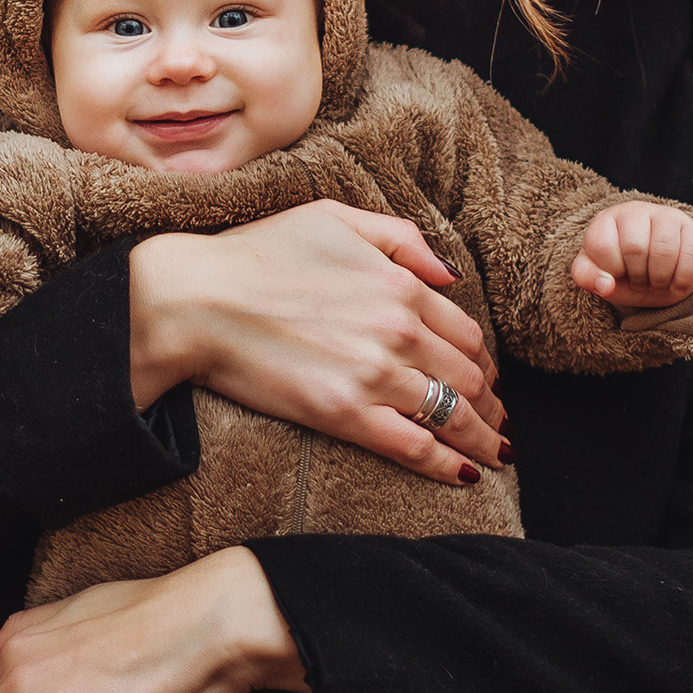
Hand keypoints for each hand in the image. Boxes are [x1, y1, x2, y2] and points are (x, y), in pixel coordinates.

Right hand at [127, 201, 504, 483]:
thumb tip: (451, 273)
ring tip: (493, 453)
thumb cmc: (257, 253)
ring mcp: (375, 374)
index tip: (486, 378)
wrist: (196, 299)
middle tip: (496, 423)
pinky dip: (448, 465)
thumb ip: (401, 239)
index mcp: (401, 284)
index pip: (467, 332)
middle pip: (470, 377)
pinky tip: (464, 475)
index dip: (483, 360)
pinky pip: (415, 447)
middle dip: (490, 404)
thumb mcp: (334, 218)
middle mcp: (400, 330)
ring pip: (453, 415)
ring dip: (482, 439)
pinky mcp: (345, 414)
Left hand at [572, 202, 692, 308]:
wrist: (657, 274)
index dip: (611, 270)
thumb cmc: (622, 273)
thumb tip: (605, 285)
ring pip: (665, 251)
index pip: (602, 245)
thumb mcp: (599, 276)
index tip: (617, 274)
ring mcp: (666, 216)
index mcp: (605, 221)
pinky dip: (683, 279)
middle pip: (635, 248)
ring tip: (657, 280)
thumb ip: (588, 278)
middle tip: (640, 280)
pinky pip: (692, 255)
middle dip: (637, 276)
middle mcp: (635, 211)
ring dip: (660, 279)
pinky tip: (676, 281)